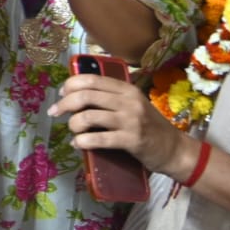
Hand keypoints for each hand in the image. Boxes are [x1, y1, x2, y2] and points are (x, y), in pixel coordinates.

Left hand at [49, 73, 194, 176]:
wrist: (174, 150)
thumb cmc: (149, 126)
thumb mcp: (132, 104)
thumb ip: (110, 97)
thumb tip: (75, 94)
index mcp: (126, 89)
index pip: (91, 79)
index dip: (70, 85)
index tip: (61, 94)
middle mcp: (128, 101)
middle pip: (85, 96)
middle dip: (64, 104)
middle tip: (55, 112)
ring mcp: (130, 121)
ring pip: (88, 117)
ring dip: (73, 124)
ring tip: (73, 131)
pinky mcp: (131, 140)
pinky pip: (98, 139)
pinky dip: (82, 141)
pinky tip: (78, 144)